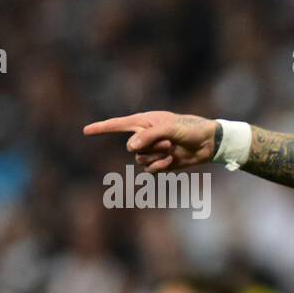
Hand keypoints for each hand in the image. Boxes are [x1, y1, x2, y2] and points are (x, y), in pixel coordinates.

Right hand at [83, 111, 218, 171]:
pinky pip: (149, 170)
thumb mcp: (169, 128)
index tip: (85, 131)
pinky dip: (159, 167)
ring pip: (140, 160)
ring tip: (172, 149)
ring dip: (156, 157)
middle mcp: (144, 136)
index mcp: (143, 122)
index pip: (117, 125)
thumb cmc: (189, 129)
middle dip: (150, 147)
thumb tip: (130, 147)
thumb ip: (148, 136)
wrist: (207, 143)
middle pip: (132, 148)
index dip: (100, 128)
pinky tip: (171, 161)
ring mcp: (151, 150)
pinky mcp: (160, 163)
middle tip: (169, 141)